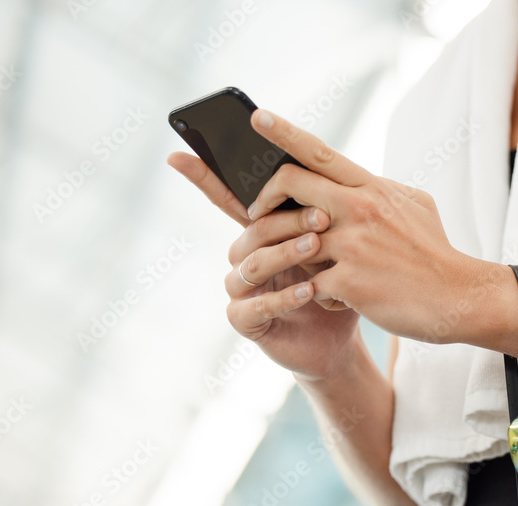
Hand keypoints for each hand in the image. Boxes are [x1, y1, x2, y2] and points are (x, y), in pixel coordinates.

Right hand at [166, 150, 359, 381]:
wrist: (340, 339)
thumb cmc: (336, 284)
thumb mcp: (334, 243)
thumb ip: (321, 209)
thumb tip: (322, 164)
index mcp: (259, 231)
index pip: (227, 198)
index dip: (201, 176)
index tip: (176, 155)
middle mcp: (242, 255)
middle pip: (255, 229)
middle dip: (287, 220)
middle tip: (322, 217)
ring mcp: (240, 288)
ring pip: (254, 264)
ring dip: (286, 254)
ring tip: (317, 247)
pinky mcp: (243, 320)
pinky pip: (257, 306)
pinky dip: (284, 298)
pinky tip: (310, 291)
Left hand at [245, 108, 488, 343]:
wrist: (458, 298)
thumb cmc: (435, 253)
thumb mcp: (416, 206)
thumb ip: (381, 189)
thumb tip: (358, 180)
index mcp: (372, 188)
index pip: (319, 151)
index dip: (283, 131)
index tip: (257, 117)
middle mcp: (359, 208)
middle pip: (291, 183)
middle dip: (263, 198)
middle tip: (256, 214)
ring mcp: (351, 244)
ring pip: (291, 239)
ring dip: (288, 255)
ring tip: (301, 269)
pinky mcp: (348, 280)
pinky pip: (310, 284)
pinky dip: (316, 293)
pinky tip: (336, 300)